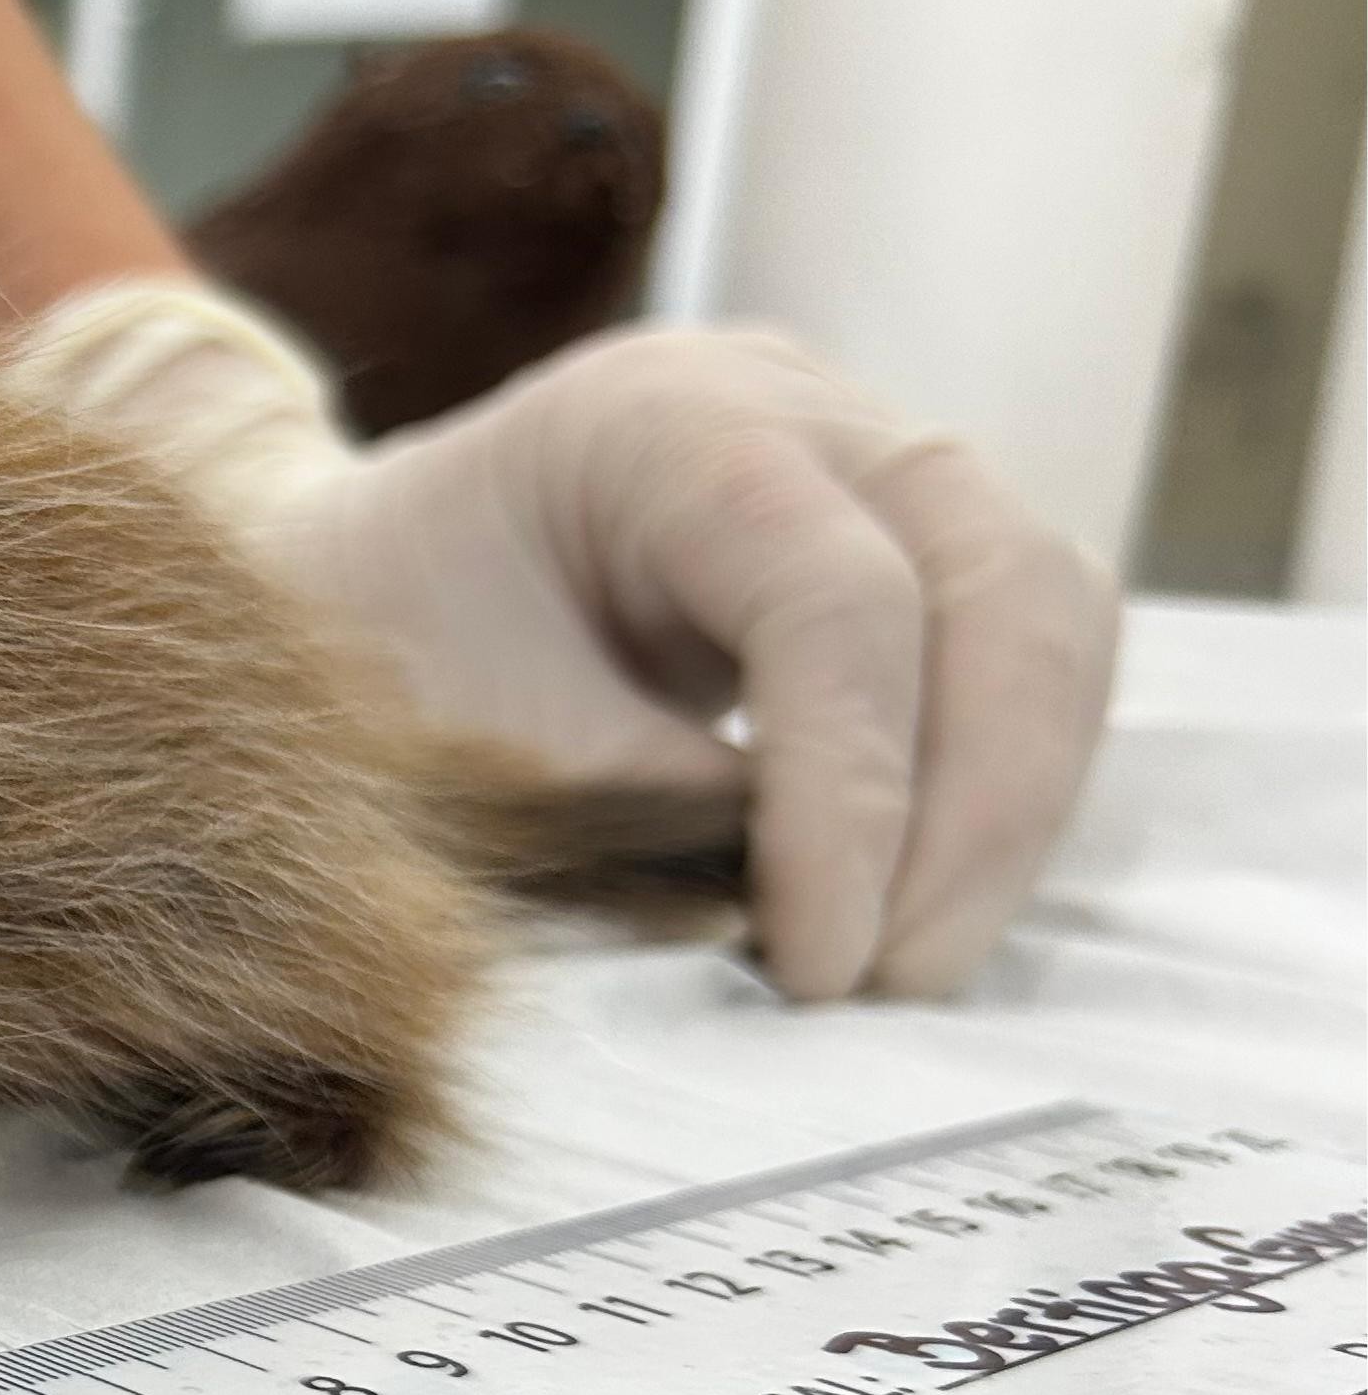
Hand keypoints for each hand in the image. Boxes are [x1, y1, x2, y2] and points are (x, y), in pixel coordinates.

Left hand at [9, 293, 1120, 1000]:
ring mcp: (876, 462)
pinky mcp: (913, 545)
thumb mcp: (452, 730)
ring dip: (1006, 811)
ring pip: (1048, 619)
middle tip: (884, 985)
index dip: (853, 799)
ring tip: (904, 966)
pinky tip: (916, 904)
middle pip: (1000, 587)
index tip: (819, 966)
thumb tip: (792, 908)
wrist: (346, 584)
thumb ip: (621, 803)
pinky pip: (1027, 654)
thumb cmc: (371, 648)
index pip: (838, 597)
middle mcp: (801, 410)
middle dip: (969, 813)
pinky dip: (1000, 789)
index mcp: (662, 417)